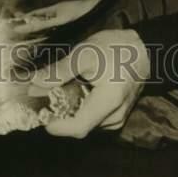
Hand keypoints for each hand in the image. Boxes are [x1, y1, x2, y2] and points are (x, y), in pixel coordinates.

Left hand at [29, 29, 149, 137]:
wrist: (144, 49)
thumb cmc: (116, 48)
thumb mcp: (84, 54)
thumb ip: (58, 72)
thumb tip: (33, 86)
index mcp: (109, 103)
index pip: (78, 128)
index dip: (56, 125)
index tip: (39, 113)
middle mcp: (114, 117)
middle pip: (80, 126)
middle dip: (60, 114)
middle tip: (46, 95)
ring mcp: (117, 118)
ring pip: (86, 123)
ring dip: (70, 111)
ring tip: (63, 90)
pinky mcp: (116, 115)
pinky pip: (94, 119)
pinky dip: (81, 109)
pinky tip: (77, 92)